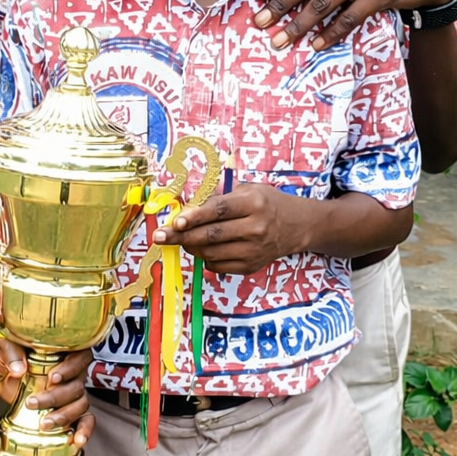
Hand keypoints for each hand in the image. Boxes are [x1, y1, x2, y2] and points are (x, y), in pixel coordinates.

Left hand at [0, 338, 93, 446]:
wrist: (4, 371)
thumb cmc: (10, 354)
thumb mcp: (6, 346)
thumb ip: (12, 354)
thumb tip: (18, 369)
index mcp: (64, 351)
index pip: (79, 357)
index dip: (69, 368)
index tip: (53, 378)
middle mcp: (73, 372)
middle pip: (76, 385)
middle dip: (56, 397)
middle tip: (34, 403)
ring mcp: (72, 392)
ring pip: (80, 404)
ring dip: (64, 415)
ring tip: (45, 423)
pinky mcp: (68, 410)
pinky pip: (85, 420)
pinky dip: (83, 430)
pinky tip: (77, 440)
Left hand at [154, 182, 297, 274]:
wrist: (296, 226)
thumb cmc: (266, 203)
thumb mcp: (247, 190)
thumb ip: (218, 197)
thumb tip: (184, 204)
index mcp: (254, 203)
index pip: (218, 211)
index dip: (195, 216)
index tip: (176, 221)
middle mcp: (256, 228)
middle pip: (211, 235)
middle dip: (181, 236)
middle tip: (160, 236)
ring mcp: (254, 250)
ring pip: (211, 253)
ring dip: (190, 246)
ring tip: (181, 238)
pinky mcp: (250, 266)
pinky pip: (217, 266)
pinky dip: (204, 257)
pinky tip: (203, 247)